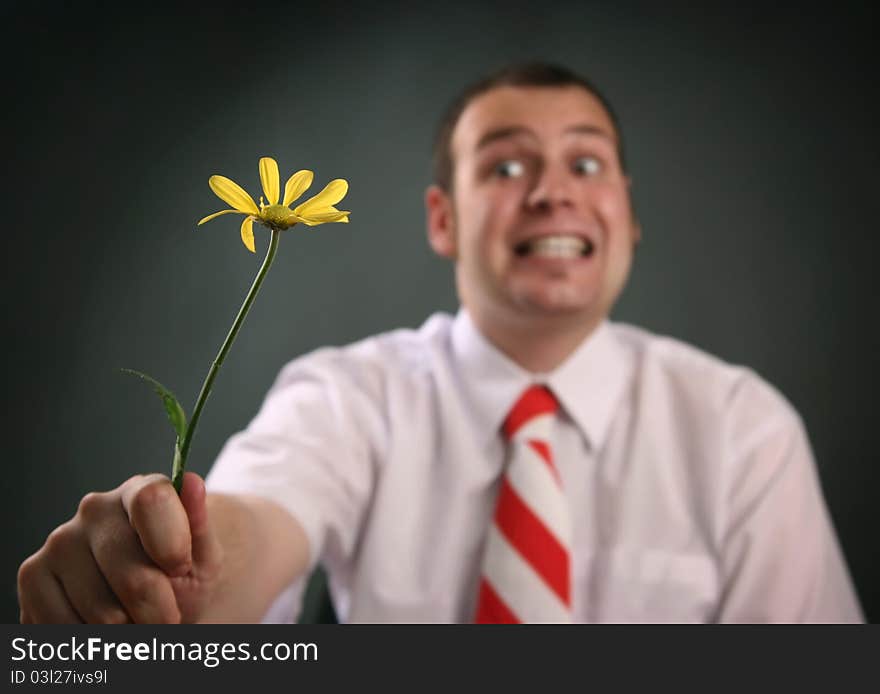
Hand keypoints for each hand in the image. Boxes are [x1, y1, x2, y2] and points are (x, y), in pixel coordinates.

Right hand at [17, 472, 222, 622]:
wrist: (149, 600)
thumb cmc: (179, 573)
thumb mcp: (201, 555)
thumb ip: (199, 525)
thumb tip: (191, 483)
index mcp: (140, 492)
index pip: (152, 500)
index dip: (171, 545)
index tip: (180, 570)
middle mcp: (95, 508)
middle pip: (132, 575)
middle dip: (158, 610)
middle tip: (166, 615)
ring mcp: (60, 541)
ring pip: (103, 613)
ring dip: (129, 630)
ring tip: (135, 617)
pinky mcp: (32, 575)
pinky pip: (68, 629)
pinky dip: (96, 642)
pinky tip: (105, 624)